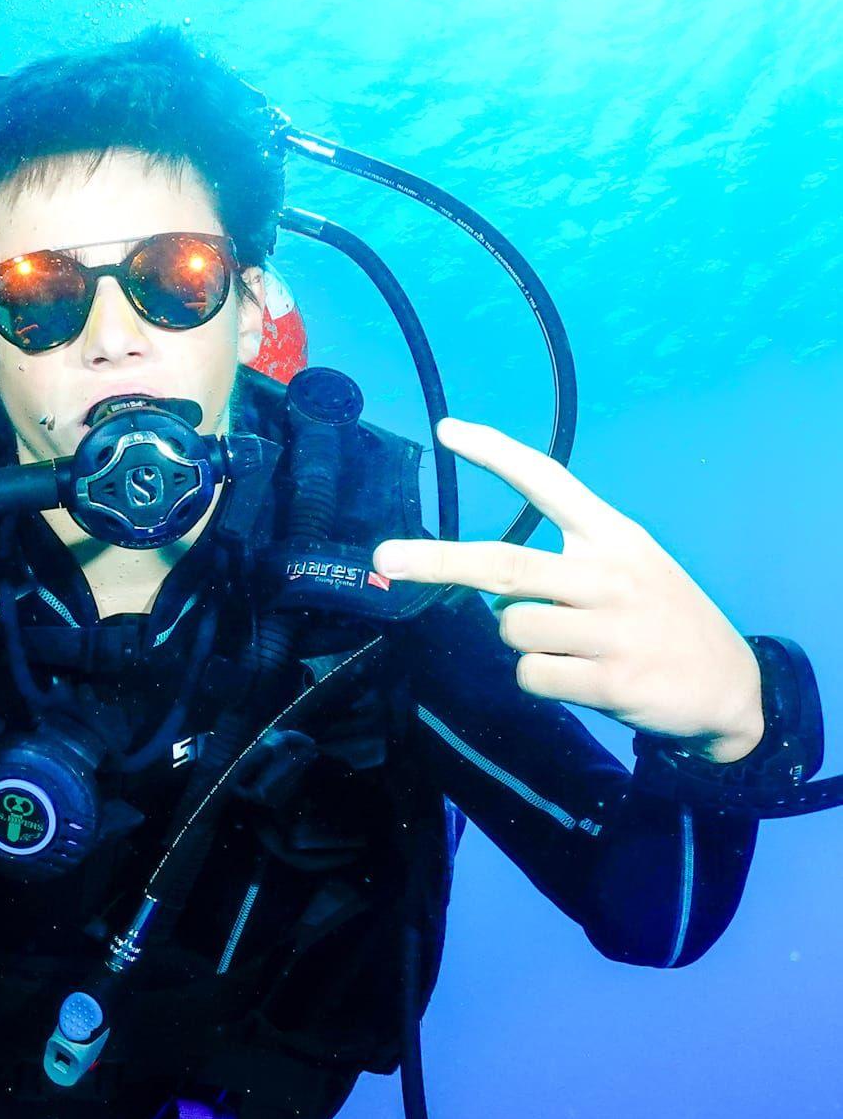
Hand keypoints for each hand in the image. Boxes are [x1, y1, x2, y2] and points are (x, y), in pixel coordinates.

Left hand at [372, 417, 764, 761]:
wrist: (733, 688)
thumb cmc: (663, 621)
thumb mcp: (631, 570)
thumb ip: (565, 565)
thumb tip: (490, 588)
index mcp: (614, 535)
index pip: (549, 481)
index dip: (496, 453)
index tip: (447, 430)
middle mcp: (611, 574)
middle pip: (504, 564)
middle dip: (437, 560)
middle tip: (385, 558)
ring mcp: (612, 628)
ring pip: (511, 628)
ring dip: (520, 639)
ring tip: (569, 646)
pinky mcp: (611, 679)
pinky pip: (532, 674)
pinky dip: (540, 678)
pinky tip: (582, 678)